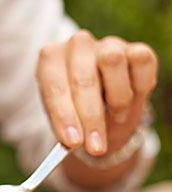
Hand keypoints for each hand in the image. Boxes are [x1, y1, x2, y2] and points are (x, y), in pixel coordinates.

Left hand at [36, 30, 157, 155]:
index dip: (64, 116)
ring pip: (112, 61)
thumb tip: (73, 143)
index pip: (54, 87)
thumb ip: (68, 130)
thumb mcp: (66, 121)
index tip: (73, 142)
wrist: (103, 102)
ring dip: (117, 98)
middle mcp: (76, 46)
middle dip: (90, 118)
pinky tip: (130, 103)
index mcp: (50, 61)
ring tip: (116, 118)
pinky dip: (139, 87)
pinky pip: (141, 61)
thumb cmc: (76, 110)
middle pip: (82, 79)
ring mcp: (106, 44)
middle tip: (95, 147)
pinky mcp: (134, 48)